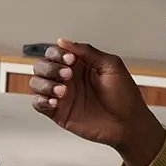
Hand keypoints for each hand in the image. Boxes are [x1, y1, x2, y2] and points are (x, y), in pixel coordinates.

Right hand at [28, 39, 164, 165]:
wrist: (128, 124)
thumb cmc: (125, 96)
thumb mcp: (111, 65)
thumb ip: (87, 51)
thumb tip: (64, 41)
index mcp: (79, 65)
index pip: (55, 52)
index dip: (58, 54)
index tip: (71, 60)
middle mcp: (67, 78)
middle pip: (41, 65)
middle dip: (51, 68)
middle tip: (67, 74)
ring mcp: (61, 95)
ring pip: (36, 83)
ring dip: (45, 84)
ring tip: (63, 91)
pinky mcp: (58, 112)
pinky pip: (38, 103)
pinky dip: (41, 100)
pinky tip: (55, 101)